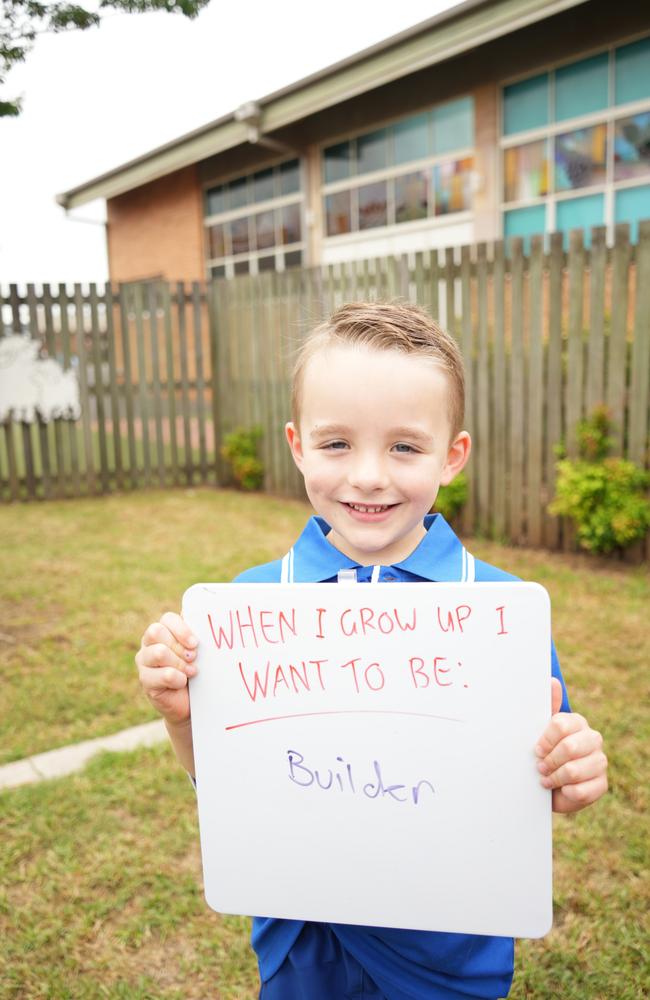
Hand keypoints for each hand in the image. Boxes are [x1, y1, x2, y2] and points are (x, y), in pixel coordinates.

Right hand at [135, 611, 198, 725]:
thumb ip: (198, 631)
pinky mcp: (145, 680)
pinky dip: (178, 679)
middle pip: (156, 631)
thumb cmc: (197, 671)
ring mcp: (144, 661)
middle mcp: (149, 643)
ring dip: (180, 663)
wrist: (191, 701)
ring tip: (192, 671)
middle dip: (179, 645)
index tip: (196, 643)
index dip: (182, 629)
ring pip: (159, 652)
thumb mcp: (200, 650)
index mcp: (164, 630)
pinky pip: (163, 674)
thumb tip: (205, 610)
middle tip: (193, 657)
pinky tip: (182, 683)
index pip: (167, 618)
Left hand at [535, 678, 607, 812]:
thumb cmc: (544, 753)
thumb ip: (546, 706)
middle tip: (540, 766)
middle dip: (550, 760)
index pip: (561, 725)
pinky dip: (566, 792)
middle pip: (569, 748)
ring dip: (555, 777)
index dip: (545, 740)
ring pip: (574, 770)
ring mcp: (600, 761)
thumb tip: (552, 681)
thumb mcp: (539, 729)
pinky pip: (582, 790)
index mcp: (577, 722)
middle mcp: (593, 739)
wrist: (549, 784)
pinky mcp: (601, 784)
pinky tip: (561, 789)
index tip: (536, 749)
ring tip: (546, 779)